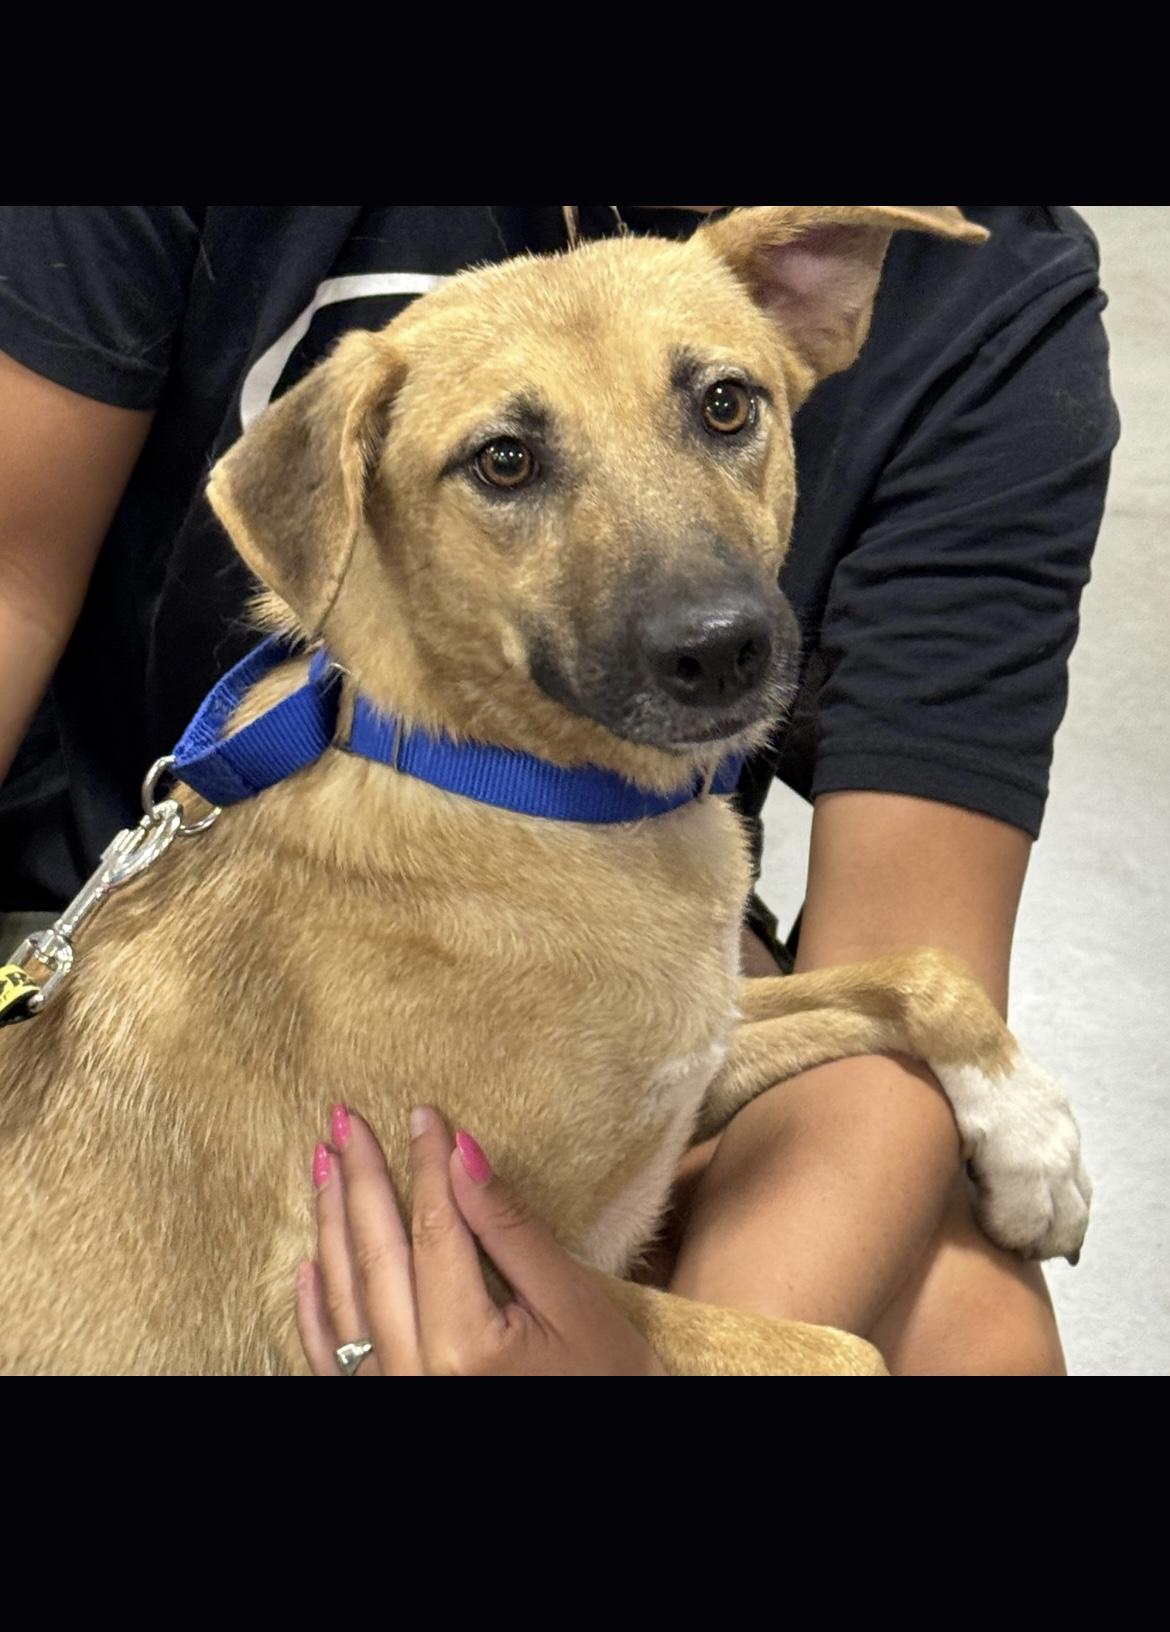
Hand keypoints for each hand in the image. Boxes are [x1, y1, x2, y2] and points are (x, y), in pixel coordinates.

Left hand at [295, 1104, 665, 1375]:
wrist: (605, 1459)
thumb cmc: (607, 1381)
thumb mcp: (571, 1302)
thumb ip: (510, 1230)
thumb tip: (462, 1152)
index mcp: (463, 1347)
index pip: (435, 1230)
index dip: (425, 1165)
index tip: (421, 1112)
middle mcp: (414, 1376)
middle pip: (379, 1257)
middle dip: (361, 1180)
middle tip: (343, 1117)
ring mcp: (393, 1398)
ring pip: (348, 1299)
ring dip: (331, 1226)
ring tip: (323, 1163)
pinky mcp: (387, 1411)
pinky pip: (333, 1360)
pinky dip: (317, 1311)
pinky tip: (309, 1264)